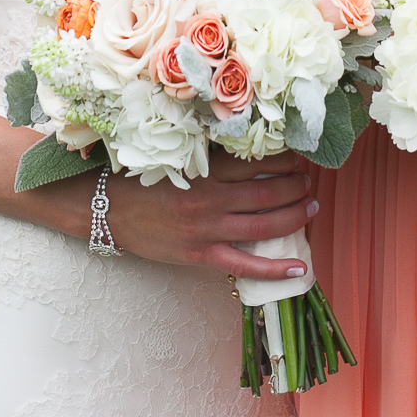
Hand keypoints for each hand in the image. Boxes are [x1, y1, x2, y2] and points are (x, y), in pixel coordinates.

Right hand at [81, 148, 318, 279]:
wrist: (105, 209)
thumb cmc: (139, 178)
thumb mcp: (175, 157)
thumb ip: (208, 154)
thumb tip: (244, 146)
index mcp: (204, 169)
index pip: (256, 162)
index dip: (284, 160)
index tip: (298, 156)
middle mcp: (210, 199)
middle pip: (267, 193)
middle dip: (296, 187)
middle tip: (310, 181)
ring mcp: (207, 230)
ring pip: (264, 226)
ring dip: (294, 217)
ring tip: (312, 208)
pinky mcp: (200, 256)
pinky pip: (245, 266)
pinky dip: (275, 269)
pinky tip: (300, 269)